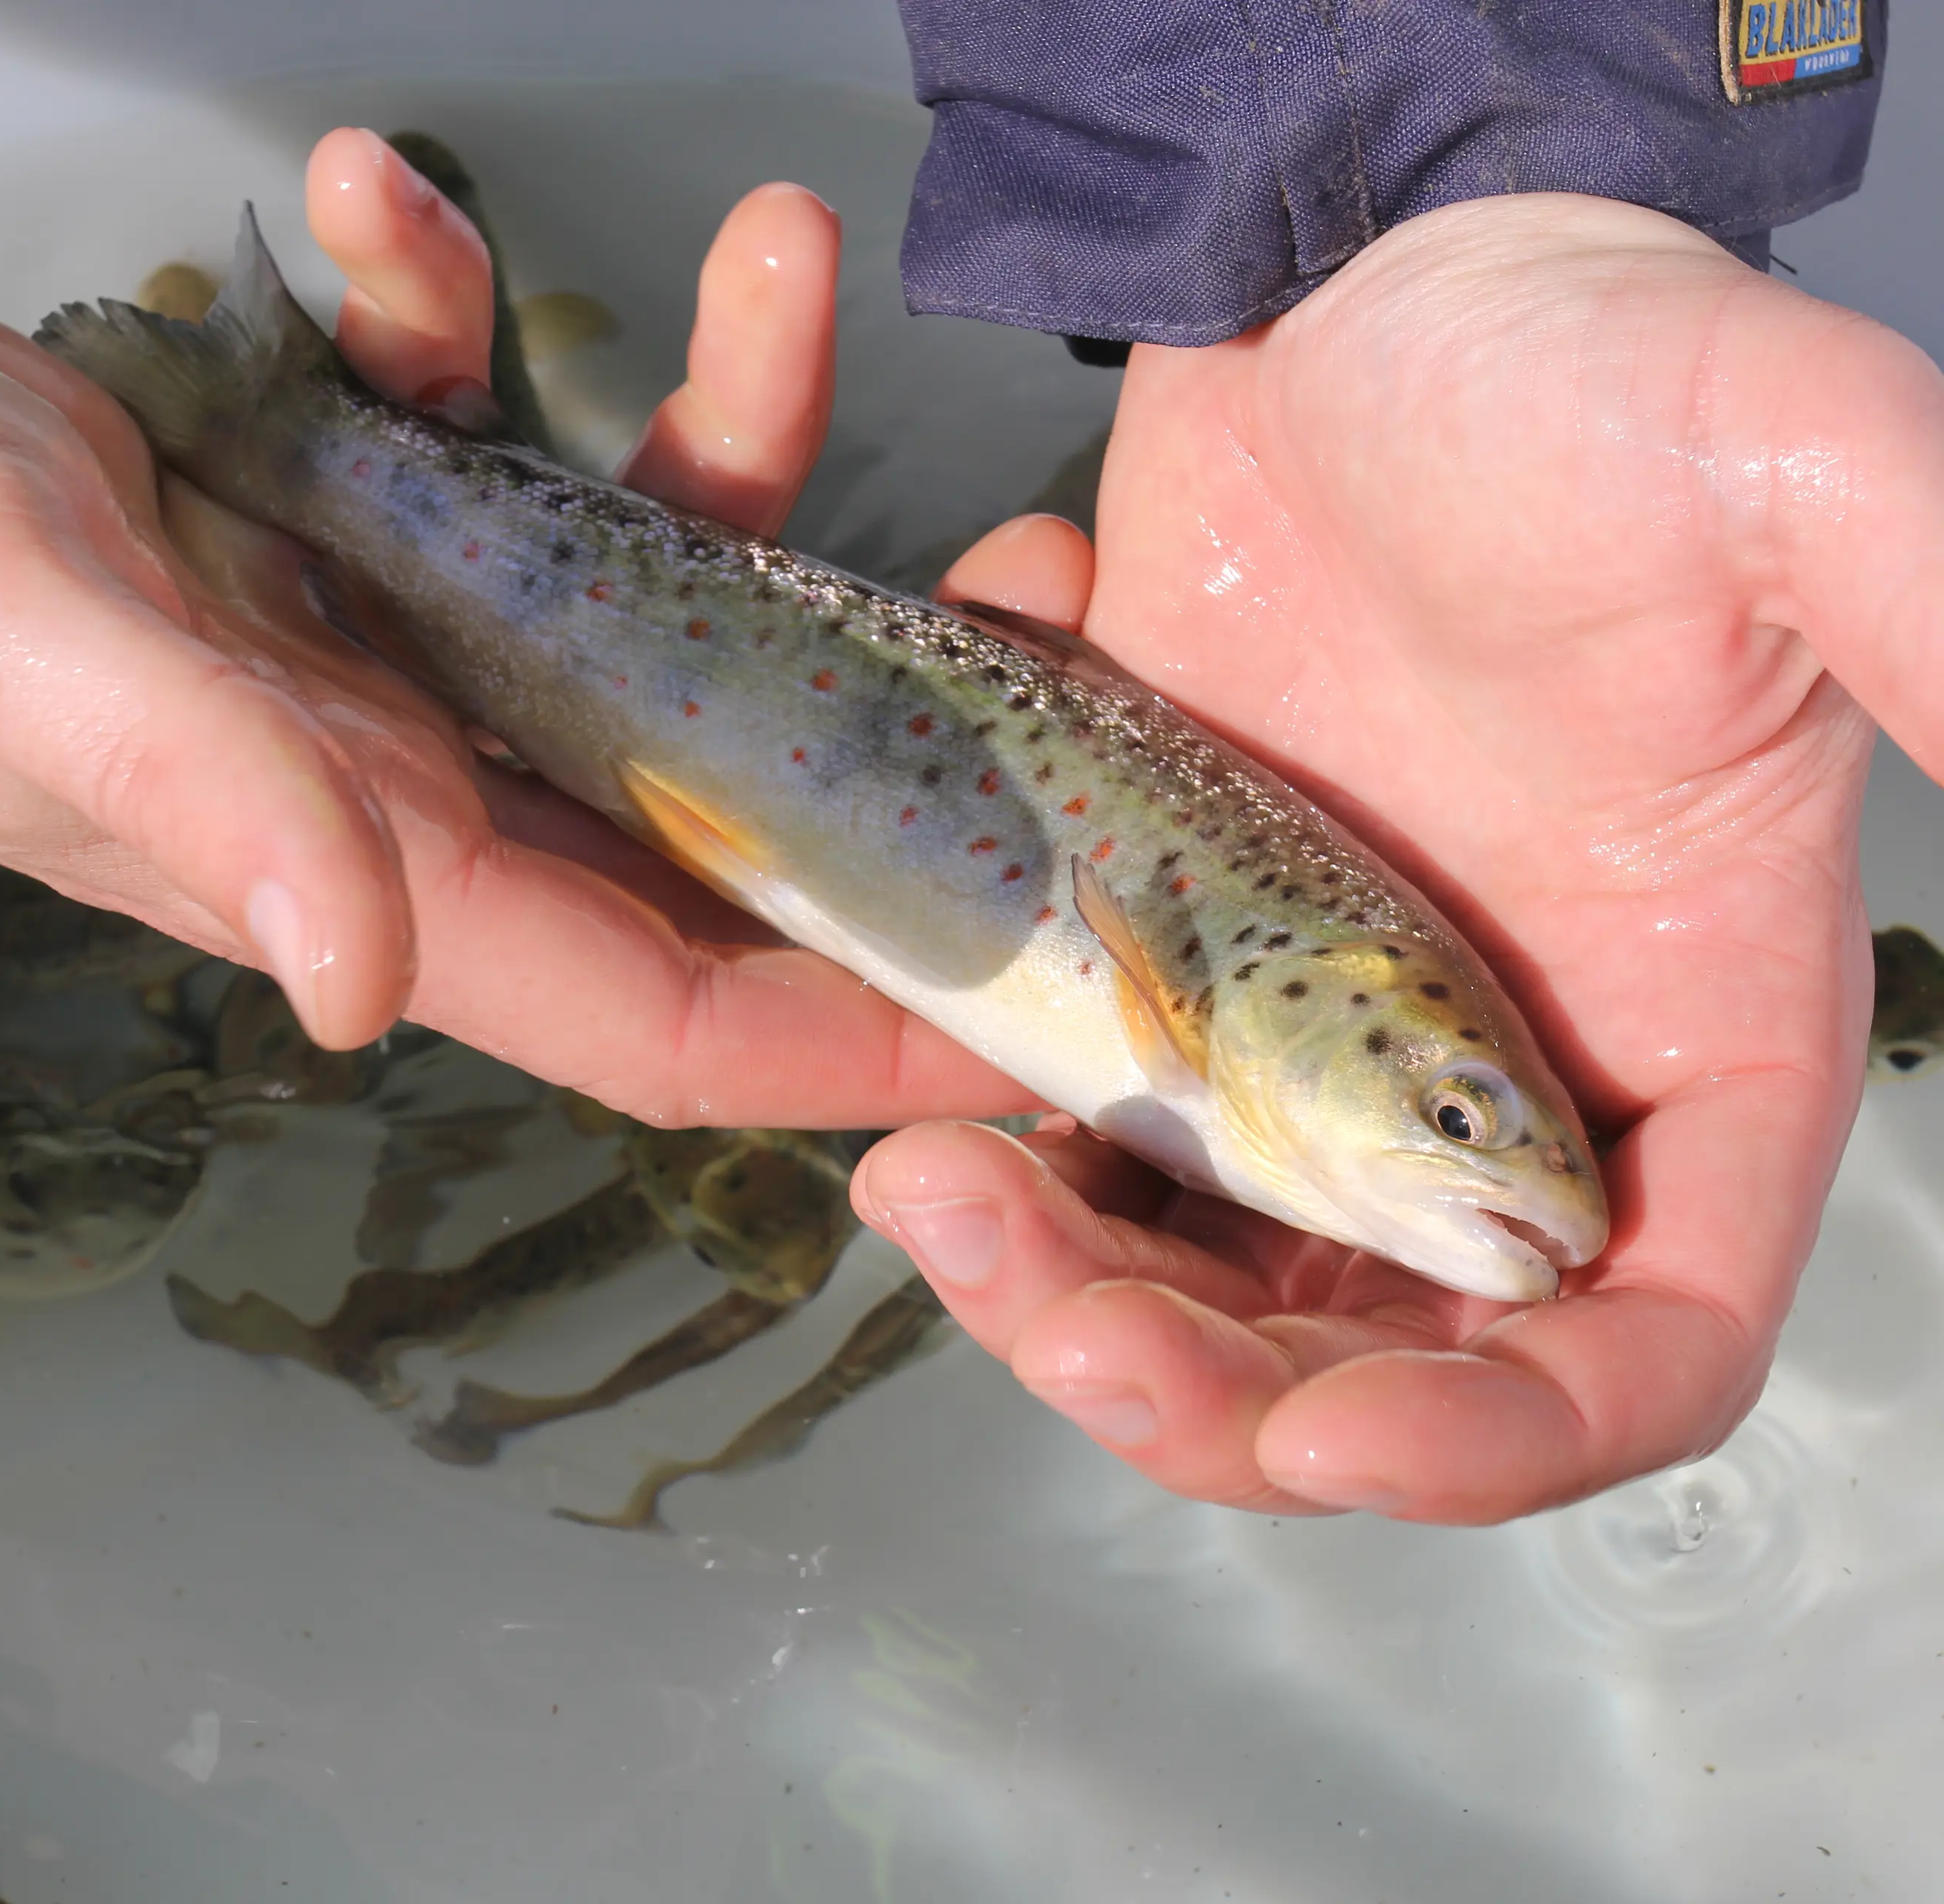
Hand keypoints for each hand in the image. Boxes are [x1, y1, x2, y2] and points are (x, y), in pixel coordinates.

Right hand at [0, 130, 1021, 1128]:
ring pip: (628, 587)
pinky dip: (465, 313)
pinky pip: (469, 431)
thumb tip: (360, 985)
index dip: (862, 1025)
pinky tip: (374, 192)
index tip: (1059, 984)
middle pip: (711, 804)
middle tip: (1038, 558)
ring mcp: (361, 643)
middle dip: (890, 701)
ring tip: (770, 247)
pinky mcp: (316, 511)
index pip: (662, 1004)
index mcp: (337, 858)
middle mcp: (383, 777)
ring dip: (722, 432)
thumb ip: (200, 789)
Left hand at [850, 194, 1943, 1522]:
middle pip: (1384, 1352)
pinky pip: (1082, 1152)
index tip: (1338, 1443)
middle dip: (1225, 1395)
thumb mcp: (1786, 470)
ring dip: (1070, 1305)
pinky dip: (1002, 1177)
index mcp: (1690, 1037)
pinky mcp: (1160, 969)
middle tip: (1064, 1330)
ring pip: (1202, 1276)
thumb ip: (1935, 609)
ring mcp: (1309, 1039)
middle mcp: (1497, 1080)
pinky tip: (913, 1114)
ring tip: (938, 1210)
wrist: (1352, 280)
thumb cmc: (1579, 367)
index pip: (1646, 1338)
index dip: (1512, 1439)